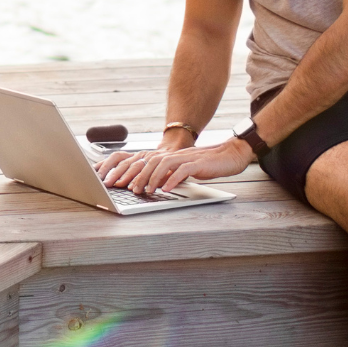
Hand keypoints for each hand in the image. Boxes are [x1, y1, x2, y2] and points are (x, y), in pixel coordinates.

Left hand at [96, 135, 253, 194]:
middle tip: (127, 189)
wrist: (230, 155)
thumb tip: (153, 185)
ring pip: (162, 165)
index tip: (117, 183)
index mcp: (168, 157)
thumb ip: (169, 175)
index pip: (143, 162)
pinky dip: (173, 179)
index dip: (128, 171)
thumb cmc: (207, 165)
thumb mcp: (183, 170)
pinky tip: (167, 189)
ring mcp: (185, 158)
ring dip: (152, 178)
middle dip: (135, 175)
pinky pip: (182, 170)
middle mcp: (174, 155)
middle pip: (149, 162)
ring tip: (146, 191)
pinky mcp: (198, 163)